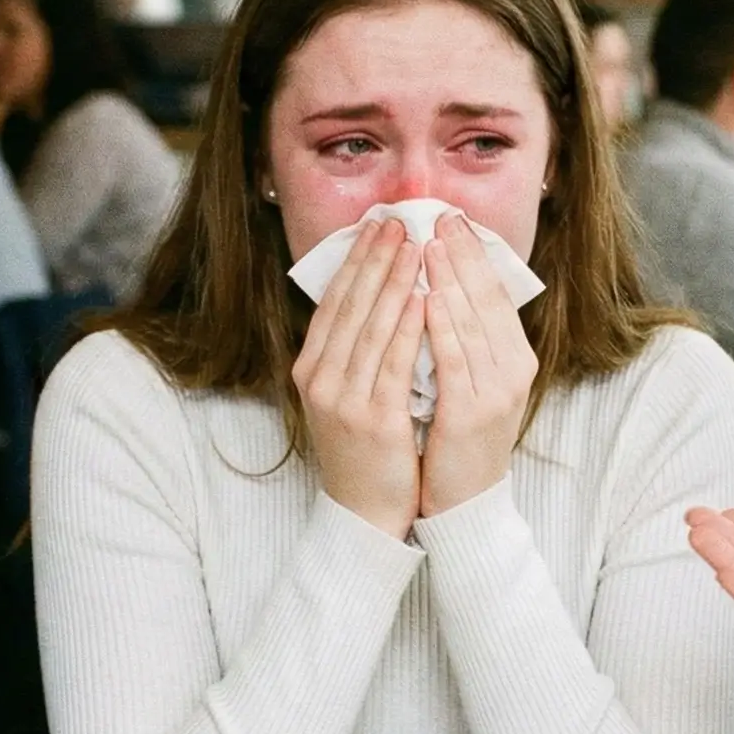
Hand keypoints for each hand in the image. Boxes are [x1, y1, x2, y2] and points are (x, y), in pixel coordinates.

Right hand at [290, 219, 426, 538]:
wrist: (364, 512)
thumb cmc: (363, 450)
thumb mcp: (344, 395)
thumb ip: (352, 352)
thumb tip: (373, 297)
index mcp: (311, 369)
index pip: (335, 303)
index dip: (356, 261)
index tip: (377, 227)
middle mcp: (320, 380)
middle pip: (350, 306)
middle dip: (375, 260)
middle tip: (397, 222)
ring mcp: (344, 400)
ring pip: (372, 328)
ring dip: (394, 282)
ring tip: (414, 247)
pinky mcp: (373, 419)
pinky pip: (393, 364)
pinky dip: (408, 327)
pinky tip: (423, 299)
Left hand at [420, 214, 537, 518]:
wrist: (464, 505)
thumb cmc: (458, 442)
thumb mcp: (472, 384)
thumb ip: (465, 340)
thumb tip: (442, 287)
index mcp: (516, 360)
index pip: (495, 295)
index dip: (474, 255)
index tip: (452, 220)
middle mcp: (513, 371)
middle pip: (487, 300)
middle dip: (461, 255)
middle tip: (439, 216)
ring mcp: (496, 392)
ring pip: (471, 324)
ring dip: (448, 280)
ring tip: (427, 244)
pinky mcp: (472, 414)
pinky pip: (454, 361)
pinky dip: (440, 327)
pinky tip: (425, 299)